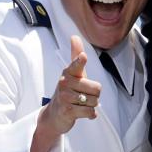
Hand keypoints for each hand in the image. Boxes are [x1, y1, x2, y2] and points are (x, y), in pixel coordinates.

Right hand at [30, 35, 101, 151]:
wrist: (54, 114)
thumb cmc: (68, 91)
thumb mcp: (73, 74)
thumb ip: (76, 56)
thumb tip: (74, 36)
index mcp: (69, 73)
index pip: (76, 65)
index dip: (80, 61)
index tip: (83, 57)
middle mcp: (65, 83)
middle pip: (97, 88)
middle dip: (95, 95)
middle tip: (84, 96)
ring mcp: (65, 97)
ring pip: (94, 101)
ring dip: (91, 105)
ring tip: (81, 104)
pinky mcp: (68, 110)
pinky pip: (90, 112)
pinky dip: (90, 114)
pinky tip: (82, 112)